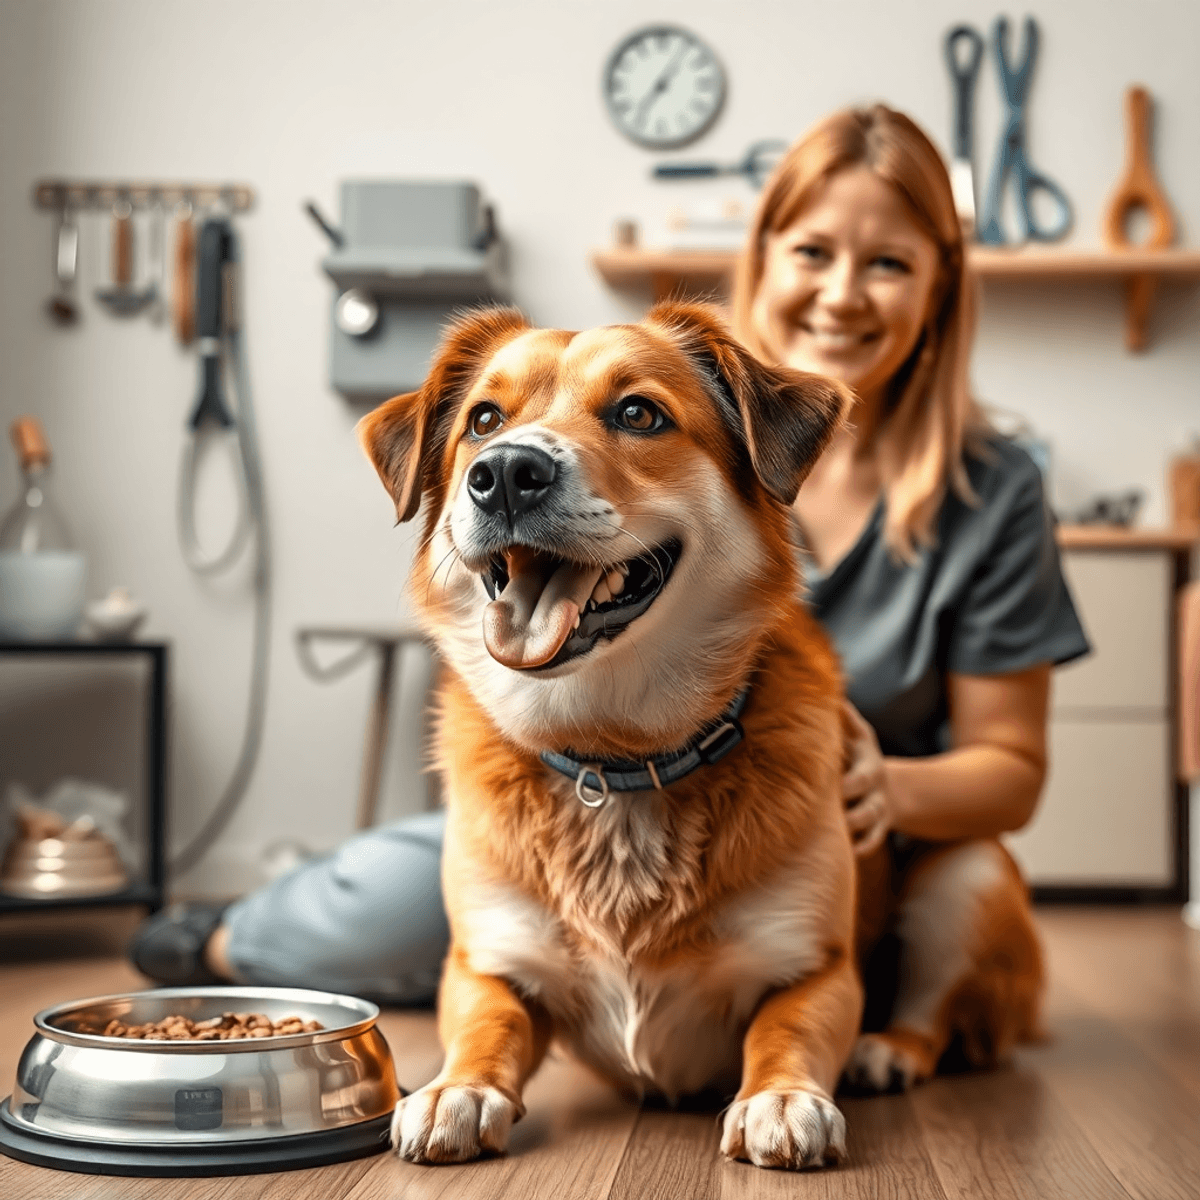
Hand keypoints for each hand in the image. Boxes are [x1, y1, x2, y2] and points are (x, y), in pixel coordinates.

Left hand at [842, 701, 891, 857]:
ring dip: (854, 829)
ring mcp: (878, 809)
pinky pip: (873, 843)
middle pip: (868, 802)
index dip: (849, 782)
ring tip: (836, 833)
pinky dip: (861, 848)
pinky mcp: (877, 829)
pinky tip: (847, 853)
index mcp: (868, 762)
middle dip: (852, 809)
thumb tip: (829, 690)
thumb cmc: (858, 754)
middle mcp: (875, 787)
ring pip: (870, 824)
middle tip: (833, 814)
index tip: (833, 788)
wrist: (889, 785)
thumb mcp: (857, 734)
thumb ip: (843, 716)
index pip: (862, 774)